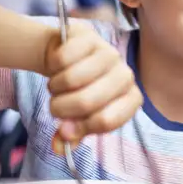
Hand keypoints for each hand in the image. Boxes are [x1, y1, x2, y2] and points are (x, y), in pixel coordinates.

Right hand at [44, 22, 142, 151]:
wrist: (67, 57)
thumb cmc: (79, 91)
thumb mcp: (80, 116)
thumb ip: (72, 134)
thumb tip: (59, 147)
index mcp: (131, 100)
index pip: (106, 121)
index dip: (81, 128)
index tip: (65, 129)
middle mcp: (126, 75)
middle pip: (86, 102)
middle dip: (61, 109)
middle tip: (55, 107)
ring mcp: (109, 53)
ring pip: (71, 79)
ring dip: (54, 88)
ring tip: (56, 87)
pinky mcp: (89, 37)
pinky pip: (62, 58)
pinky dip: (52, 66)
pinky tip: (57, 66)